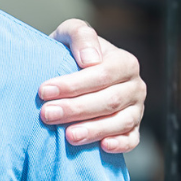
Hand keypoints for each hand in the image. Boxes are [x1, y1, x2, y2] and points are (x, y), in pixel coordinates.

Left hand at [42, 22, 143, 153]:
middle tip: (47, 114)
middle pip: (109, 100)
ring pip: (120, 122)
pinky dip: (120, 144)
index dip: (73, 84)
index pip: (101, 75)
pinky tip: (102, 147)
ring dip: (93, 130)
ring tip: (68, 135)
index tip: (44, 91)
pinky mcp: (133, 128)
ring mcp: (136, 109)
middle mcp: (134, 86)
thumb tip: (90, 60)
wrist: (72, 70)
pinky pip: (132, 139)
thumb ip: (81, 35)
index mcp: (124, 62)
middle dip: (76, 109)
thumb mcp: (71, 33)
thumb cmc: (71, 52)